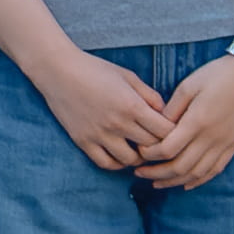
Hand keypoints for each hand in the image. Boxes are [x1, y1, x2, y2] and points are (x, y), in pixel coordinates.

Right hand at [40, 53, 181, 172]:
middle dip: (160, 145)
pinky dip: (118, 163)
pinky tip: (123, 155)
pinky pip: (106, 163)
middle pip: (151, 147)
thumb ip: (150, 96)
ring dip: (140, 157)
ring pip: (130, 160)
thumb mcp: (129, 77)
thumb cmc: (96, 70)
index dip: (174, 133)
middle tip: (162, 142)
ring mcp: (99, 135)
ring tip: (142, 149)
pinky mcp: (83, 141)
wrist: (59, 71)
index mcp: (132, 106)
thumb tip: (166, 114)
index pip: (165, 131)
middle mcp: (117, 123)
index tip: (174, 130)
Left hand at [135, 59, 233, 190]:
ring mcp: (225, 143)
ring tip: (157, 183)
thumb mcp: (188, 85)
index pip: (168, 149)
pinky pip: (215, 169)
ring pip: (196, 173)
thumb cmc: (217, 75)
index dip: (150, 154)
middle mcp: (211, 137)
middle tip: (139, 172)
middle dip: (156, 173)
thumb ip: (171, 109)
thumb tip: (156, 128)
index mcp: (197, 121)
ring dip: (174, 181)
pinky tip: (185, 184)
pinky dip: (198, 180)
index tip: (140, 150)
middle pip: (180, 167)